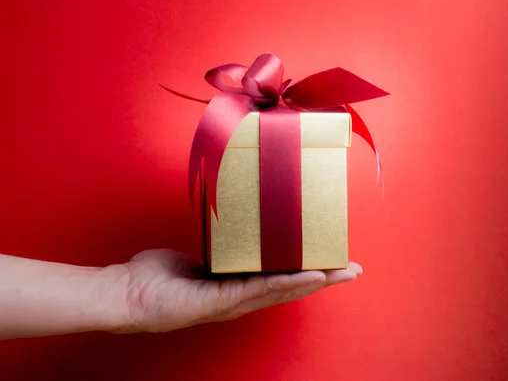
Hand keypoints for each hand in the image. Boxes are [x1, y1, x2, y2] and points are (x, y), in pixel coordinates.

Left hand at [110, 249, 361, 332]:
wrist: (125, 295)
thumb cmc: (154, 278)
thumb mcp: (193, 260)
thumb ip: (212, 253)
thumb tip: (222, 233)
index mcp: (234, 287)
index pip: (278, 280)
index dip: (306, 273)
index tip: (330, 262)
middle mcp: (238, 299)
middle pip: (289, 288)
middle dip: (324, 279)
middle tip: (352, 270)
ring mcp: (231, 303)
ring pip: (281, 291)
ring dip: (314, 281)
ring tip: (341, 272)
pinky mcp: (220, 302)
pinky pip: (259, 289)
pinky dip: (286, 283)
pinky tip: (309, 276)